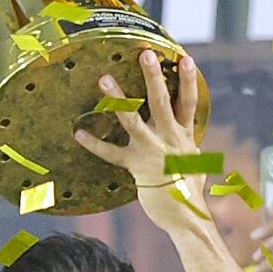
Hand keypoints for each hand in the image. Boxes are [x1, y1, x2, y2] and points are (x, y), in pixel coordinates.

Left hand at [77, 58, 207, 228]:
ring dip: (118, 99)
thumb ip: (186, 144)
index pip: (189, 102)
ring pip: (134, 121)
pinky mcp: (136, 167)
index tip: (184, 57)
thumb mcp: (193, 162)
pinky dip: (95, 144)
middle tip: (145, 54)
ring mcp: (152, 152)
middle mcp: (170, 139)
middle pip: (162, 102)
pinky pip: (112, 154)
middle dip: (153, 77)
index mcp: (185, 136)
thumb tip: (184, 134)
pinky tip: (79, 133)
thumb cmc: (188, 190)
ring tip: (104, 79)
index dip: (188, 80)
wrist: (185, 216)